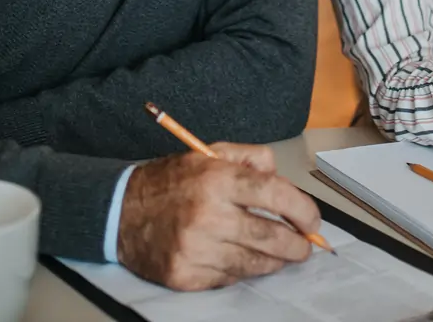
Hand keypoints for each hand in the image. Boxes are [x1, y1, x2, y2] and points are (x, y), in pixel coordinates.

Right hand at [116, 142, 320, 289]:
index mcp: (216, 179)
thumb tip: (281, 177)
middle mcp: (207, 215)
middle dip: (297, 245)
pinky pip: (229, 278)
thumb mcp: (209, 153)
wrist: (119, 212)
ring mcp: (195, 249)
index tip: (313, 221)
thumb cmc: (170, 182)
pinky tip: (245, 260)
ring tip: (282, 255)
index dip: (303, 210)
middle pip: (270, 236)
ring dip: (274, 261)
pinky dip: (242, 271)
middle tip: (306, 246)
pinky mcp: (185, 275)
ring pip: (253, 263)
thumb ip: (249, 157)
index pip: (274, 194)